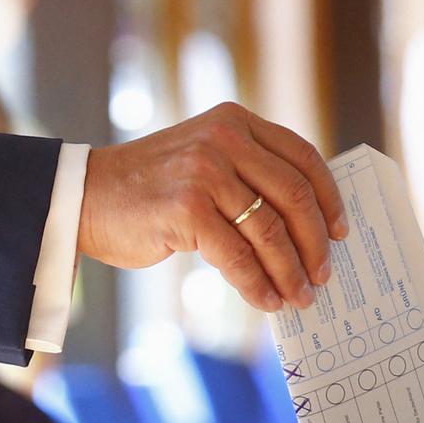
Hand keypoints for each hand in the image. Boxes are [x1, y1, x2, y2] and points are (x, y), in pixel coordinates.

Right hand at [79, 102, 347, 311]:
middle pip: (295, 197)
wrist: (82, 196)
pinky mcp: (187, 209)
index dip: (329, 198)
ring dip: (290, 271)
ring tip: (299, 296)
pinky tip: (266, 300)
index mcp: (237, 122)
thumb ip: (250, 175)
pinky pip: (239, 255)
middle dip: (315, 243)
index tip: (341, 232)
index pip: (303, 158)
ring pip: (269, 230)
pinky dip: (258, 283)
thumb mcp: (206, 161)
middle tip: (323, 275)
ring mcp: (205, 172)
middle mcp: (224, 139)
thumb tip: (309, 226)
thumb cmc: (153, 189)